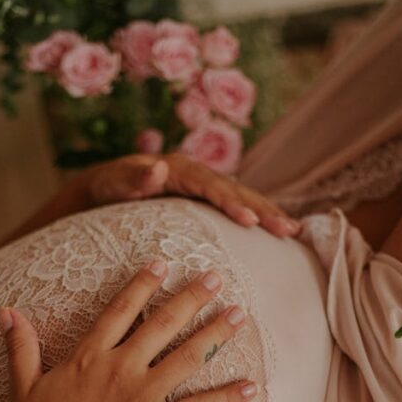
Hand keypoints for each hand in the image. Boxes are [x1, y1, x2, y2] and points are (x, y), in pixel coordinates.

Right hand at [0, 260, 256, 401]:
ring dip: (215, 335)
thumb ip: (20, 350)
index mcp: (88, 358)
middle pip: (162, 324)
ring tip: (239, 315)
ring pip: (187, 357)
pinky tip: (250, 386)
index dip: (141, 285)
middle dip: (191, 297)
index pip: (119, 310)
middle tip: (215, 276)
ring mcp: (143, 395)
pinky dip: (226, 398)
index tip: (162, 262)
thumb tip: (7, 312)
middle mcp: (120, 368)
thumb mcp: (22, 393)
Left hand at [82, 153, 300, 237]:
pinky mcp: (206, 200)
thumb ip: (135, 176)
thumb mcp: (115, 181)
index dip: (231, 203)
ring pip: (243, 197)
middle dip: (263, 210)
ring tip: (294, 232)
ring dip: (268, 213)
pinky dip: (257, 217)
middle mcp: (197, 174)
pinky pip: (237, 207)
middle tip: (288, 230)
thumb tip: (158, 167)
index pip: (212, 186)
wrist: (107, 186)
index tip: (249, 221)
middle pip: (236, 190)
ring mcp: (204, 187)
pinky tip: (277, 234)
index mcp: (180, 169)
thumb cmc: (109, 187)